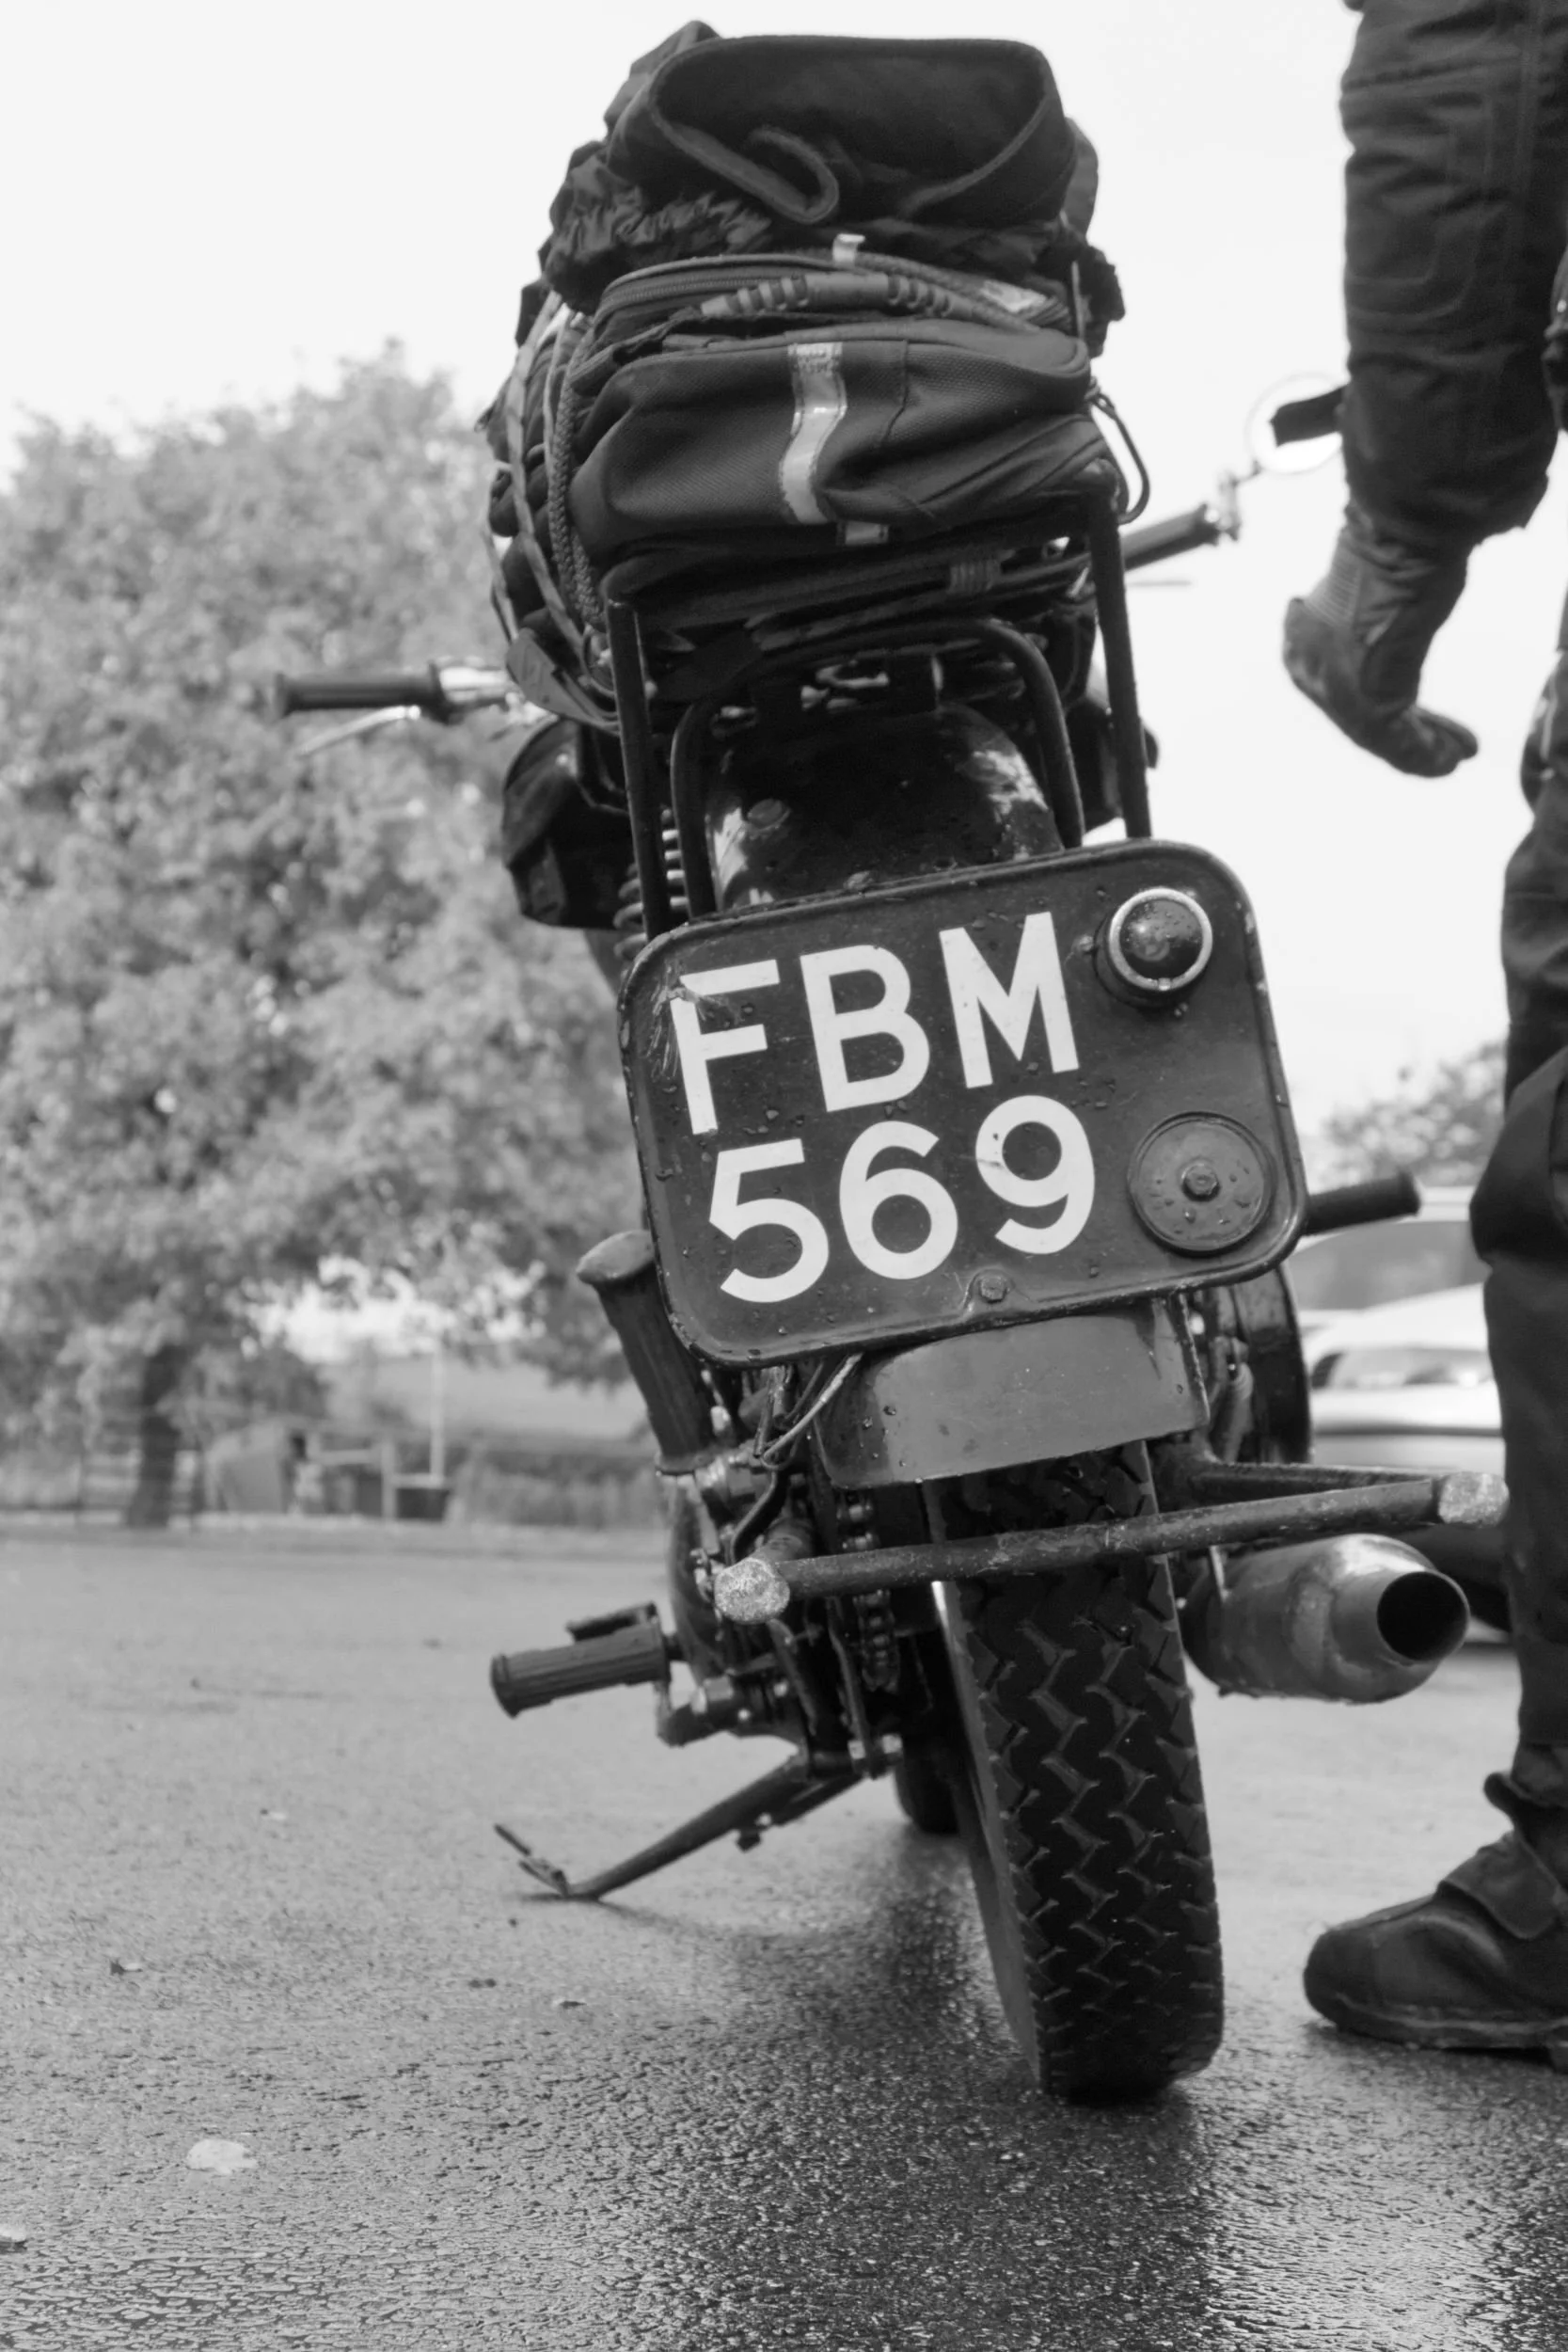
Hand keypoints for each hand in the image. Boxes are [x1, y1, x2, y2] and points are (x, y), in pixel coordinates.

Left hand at [1283, 505, 1477, 776]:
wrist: (1393, 549)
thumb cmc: (1388, 555)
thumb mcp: (1367, 585)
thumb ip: (1368, 610)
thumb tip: (1377, 601)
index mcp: (1300, 647)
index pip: (1342, 689)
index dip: (1384, 703)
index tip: (1417, 712)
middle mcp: (1313, 678)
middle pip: (1367, 719)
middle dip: (1414, 728)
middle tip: (1449, 741)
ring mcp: (1338, 698)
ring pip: (1387, 738)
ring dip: (1430, 745)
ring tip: (1463, 751)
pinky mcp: (1369, 712)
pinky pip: (1402, 749)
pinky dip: (1431, 756)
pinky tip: (1457, 758)